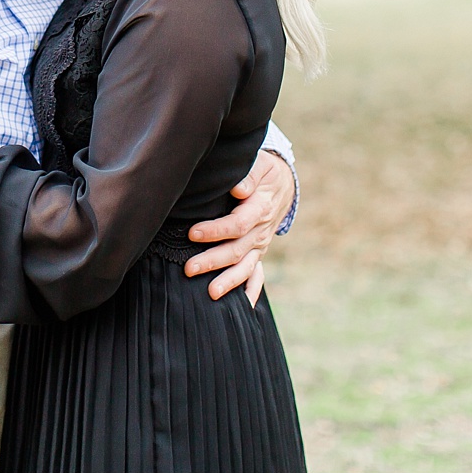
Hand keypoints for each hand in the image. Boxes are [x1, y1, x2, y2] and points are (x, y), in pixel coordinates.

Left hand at [184, 150, 294, 304]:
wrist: (282, 183)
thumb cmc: (264, 171)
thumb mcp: (260, 164)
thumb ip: (249, 175)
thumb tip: (238, 189)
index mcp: (260, 208)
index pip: (237, 224)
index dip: (215, 230)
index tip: (192, 233)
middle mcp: (261, 231)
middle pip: (237, 250)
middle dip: (213, 261)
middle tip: (189, 269)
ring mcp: (261, 245)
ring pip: (246, 267)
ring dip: (229, 281)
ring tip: (210, 293)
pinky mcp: (258, 252)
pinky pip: (257, 275)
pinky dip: (251, 292)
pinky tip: (244, 308)